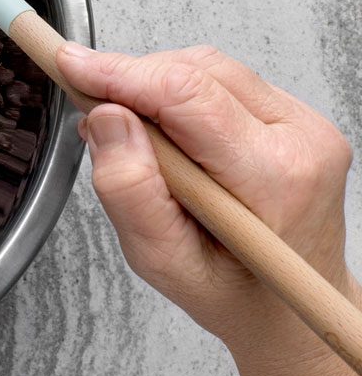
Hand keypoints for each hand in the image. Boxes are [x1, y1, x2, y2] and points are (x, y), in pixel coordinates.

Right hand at [57, 43, 361, 375]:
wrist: (287, 309)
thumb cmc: (232, 292)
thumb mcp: (162, 262)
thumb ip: (129, 191)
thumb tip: (105, 120)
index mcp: (273, 178)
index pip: (186, 94)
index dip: (120, 73)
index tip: (70, 65)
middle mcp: (301, 141)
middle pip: (196, 71)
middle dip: (133, 81)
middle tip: (91, 112)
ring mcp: (306, 125)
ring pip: (209, 68)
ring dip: (156, 88)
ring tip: (132, 136)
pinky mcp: (297, 117)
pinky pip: (225, 81)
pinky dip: (181, 95)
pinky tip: (168, 135)